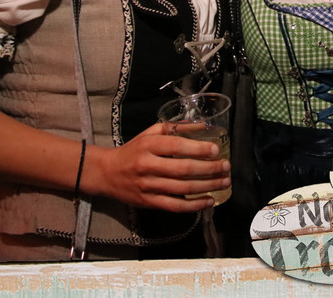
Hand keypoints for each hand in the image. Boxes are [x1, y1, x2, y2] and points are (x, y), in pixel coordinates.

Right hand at [87, 122, 230, 211]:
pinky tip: (209, 201)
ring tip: (224, 182)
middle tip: (226, 167)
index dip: (198, 149)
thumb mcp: (150, 133)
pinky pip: (175, 206)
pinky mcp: (148, 202)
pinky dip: (194, 205)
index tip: (216, 150)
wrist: (106, 173)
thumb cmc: (133, 150)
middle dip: (209, 169)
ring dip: (207, 186)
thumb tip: (203, 126)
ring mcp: (148, 186)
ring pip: (182, 188)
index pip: (176, 147)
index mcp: (148, 146)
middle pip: (183, 169)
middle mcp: (147, 166)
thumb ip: (175, 128)